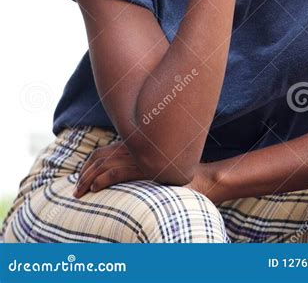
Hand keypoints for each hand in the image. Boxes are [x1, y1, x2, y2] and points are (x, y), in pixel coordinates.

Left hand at [73, 139, 226, 203]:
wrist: (200, 179)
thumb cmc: (177, 176)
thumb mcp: (154, 168)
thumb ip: (138, 167)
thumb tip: (122, 178)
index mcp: (135, 145)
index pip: (102, 152)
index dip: (87, 165)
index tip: (81, 178)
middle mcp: (134, 148)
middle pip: (98, 157)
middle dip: (83, 173)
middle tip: (76, 190)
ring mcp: (138, 157)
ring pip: (103, 165)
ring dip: (88, 179)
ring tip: (80, 193)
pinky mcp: (143, 169)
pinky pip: (116, 173)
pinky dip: (102, 179)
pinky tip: (96, 189)